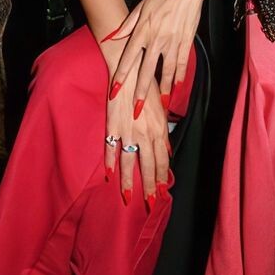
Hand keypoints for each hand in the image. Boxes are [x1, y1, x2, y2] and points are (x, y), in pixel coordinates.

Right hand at [104, 74, 171, 207]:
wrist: (129, 70)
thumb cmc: (146, 86)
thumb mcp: (161, 108)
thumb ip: (163, 130)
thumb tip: (166, 147)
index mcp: (159, 130)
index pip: (162, 160)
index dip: (161, 177)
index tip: (161, 192)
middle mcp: (145, 134)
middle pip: (148, 166)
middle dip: (149, 186)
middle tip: (149, 203)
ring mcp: (128, 131)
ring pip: (129, 162)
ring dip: (129, 181)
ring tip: (129, 197)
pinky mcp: (112, 126)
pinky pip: (110, 148)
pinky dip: (109, 161)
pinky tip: (108, 174)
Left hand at [108, 0, 208, 110]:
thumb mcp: (139, 8)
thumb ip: (125, 26)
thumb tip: (110, 38)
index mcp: (142, 31)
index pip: (128, 58)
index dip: (121, 75)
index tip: (115, 90)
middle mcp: (156, 39)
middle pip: (146, 70)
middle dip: (141, 91)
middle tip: (136, 109)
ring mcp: (173, 41)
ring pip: (166, 71)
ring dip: (163, 90)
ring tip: (161, 105)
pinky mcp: (186, 41)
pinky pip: (182, 63)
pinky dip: (180, 76)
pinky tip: (177, 88)